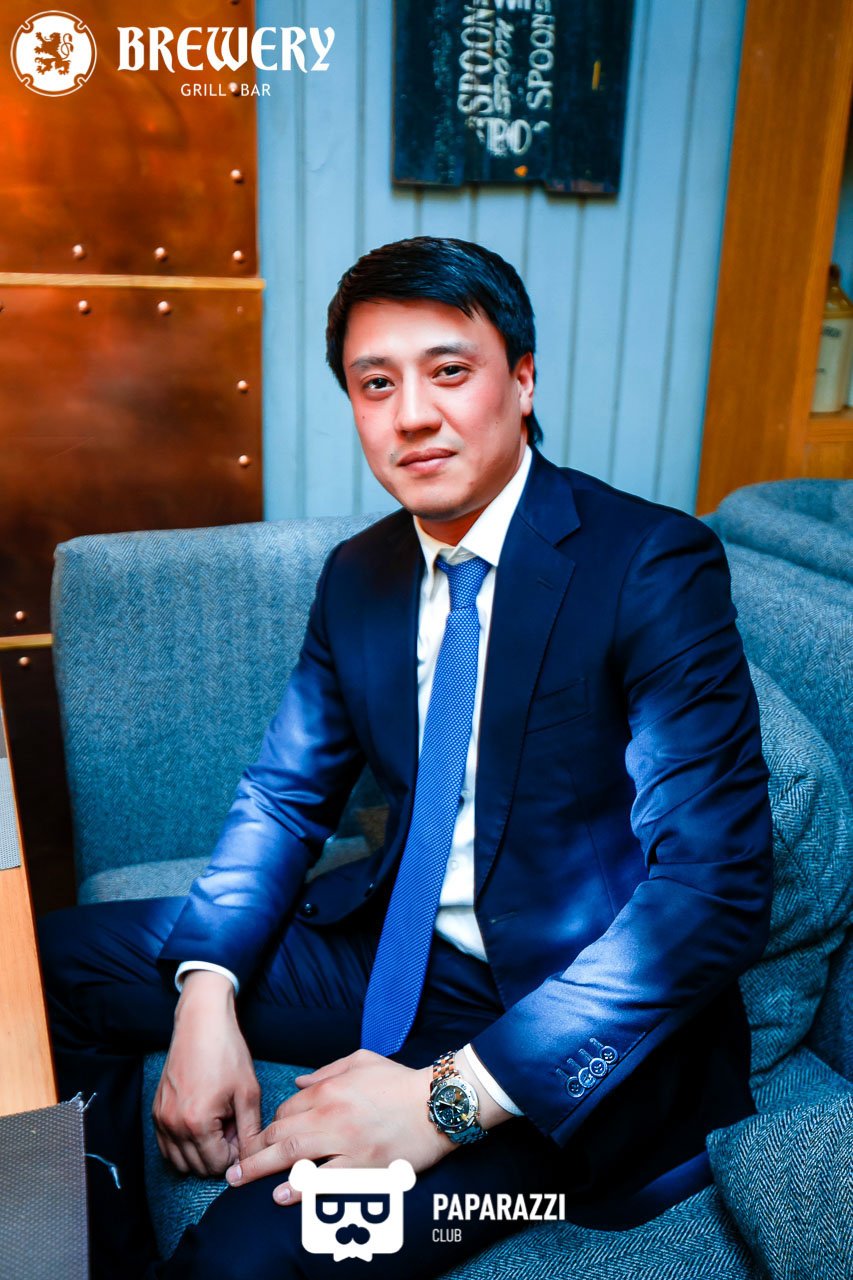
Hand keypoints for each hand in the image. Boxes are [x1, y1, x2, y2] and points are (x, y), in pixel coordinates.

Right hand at [152, 970, 261, 1177]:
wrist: (201, 1024)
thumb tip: (250, 1157)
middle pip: (197, 1166)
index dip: (234, 1153)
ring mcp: (161, 1119)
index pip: (217, 1164)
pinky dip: (183, 1145)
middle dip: (218, 1153)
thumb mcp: (248, 1092)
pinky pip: (167, 1146)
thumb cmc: (226, 1053)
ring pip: (180, 1161)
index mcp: (197, 1122)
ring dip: (200, 1152)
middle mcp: (173, 1125)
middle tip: (231, 1125)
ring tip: (217, 1124)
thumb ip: (249, 1131)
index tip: (241, 1131)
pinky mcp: (156, 1112)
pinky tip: (201, 1123)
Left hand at [226, 1048, 451, 1204]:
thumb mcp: (361, 1061)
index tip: (267, 1139)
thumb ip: (326, 1070)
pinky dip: (300, 1188)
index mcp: (330, 1088)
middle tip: (235, 1166)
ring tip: (242, 1180)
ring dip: (263, 1169)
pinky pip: (325, 1180)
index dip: (273, 1125)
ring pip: (294, 1155)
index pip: (287, 1108)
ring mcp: (346, 1142)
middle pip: (281, 1132)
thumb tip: (298, 1082)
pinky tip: (281, 1195)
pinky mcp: (363, 1166)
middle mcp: (331, 1114)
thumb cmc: (400, 1081)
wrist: (437, 1104)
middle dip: (255, 1150)